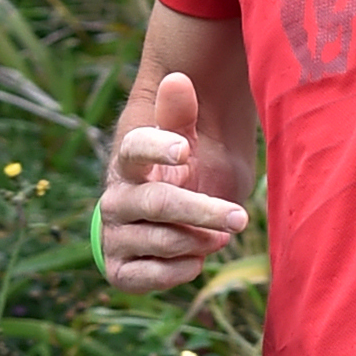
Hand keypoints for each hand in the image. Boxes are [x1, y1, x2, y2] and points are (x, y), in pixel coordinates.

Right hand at [99, 69, 247, 289]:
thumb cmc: (179, 175)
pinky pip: (146, 277)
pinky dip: (178, 272)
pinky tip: (197, 261)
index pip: (134, 148)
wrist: (166, 222)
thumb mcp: (184, 141)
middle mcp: (116, 199)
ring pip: (160, 240)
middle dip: (203, 211)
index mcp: (129, 162)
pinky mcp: (121, 270)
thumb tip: (177, 78)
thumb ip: (180, 113)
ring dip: (199, 241)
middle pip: (158, 203)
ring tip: (222, 236)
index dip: (156, 148)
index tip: (185, 149)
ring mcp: (115, 235)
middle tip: (240, 218)